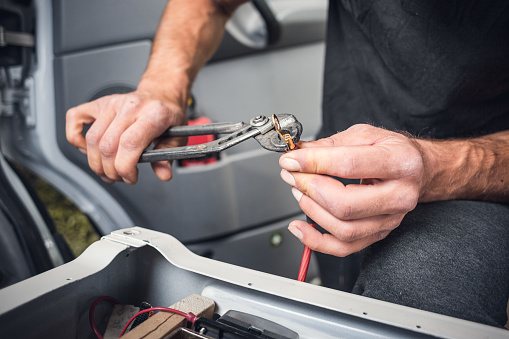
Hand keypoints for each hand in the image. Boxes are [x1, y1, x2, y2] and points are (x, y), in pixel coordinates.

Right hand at [66, 90, 186, 183]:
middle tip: (121, 176)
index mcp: (153, 114)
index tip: (131, 177)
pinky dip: (75, 137)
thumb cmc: (167, 115)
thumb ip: (168, 156)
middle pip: (108, 146)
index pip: (130, 143)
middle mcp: (130, 107)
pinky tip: (88, 149)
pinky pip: (74, 118)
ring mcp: (112, 103)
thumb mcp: (179, 137)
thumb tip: (163, 174)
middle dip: (112, 170)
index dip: (126, 167)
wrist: (161, 95)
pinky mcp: (99, 103)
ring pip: (92, 139)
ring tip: (108, 170)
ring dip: (96, 163)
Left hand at [279, 124, 427, 256]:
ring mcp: (391, 219)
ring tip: (298, 191)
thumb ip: (330, 144)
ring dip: (311, 211)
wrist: (418, 170)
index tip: (290, 160)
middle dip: (310, 189)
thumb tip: (298, 154)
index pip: (349, 165)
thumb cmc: (392, 151)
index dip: (313, 163)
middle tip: (292, 175)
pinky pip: (344, 247)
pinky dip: (316, 241)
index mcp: (400, 162)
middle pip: (345, 204)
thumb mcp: (365, 135)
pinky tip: (299, 227)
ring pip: (343, 229)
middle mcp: (400, 195)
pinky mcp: (379, 234)